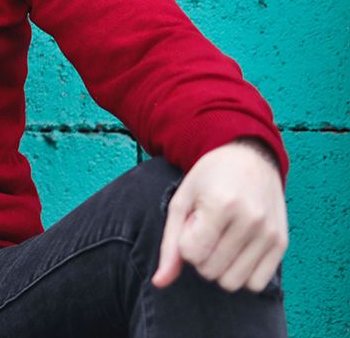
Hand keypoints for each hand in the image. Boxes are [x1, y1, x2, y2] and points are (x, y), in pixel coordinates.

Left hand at [152, 138, 287, 292]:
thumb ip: (169, 244)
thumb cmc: (209, 179)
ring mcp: (269, 232)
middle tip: (208, 230)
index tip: (193, 225)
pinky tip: (239, 250)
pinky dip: (242, 273)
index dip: (186, 244)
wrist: (250, 158)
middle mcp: (250, 220)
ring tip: (223, 239)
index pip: (192, 254)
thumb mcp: (181, 202)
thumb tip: (159, 283)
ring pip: (233, 282)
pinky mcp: (282, 242)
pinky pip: (256, 282)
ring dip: (221, 267)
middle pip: (210, 271)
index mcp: (221, 204)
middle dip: (201, 256)